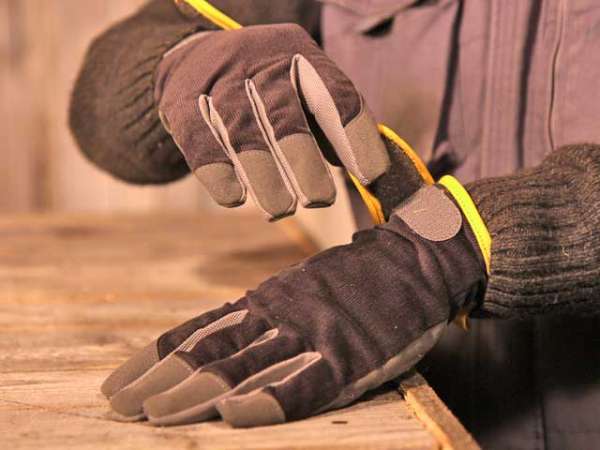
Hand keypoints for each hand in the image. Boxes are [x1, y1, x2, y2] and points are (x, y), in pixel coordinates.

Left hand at [101, 184, 485, 426]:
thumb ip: (264, 310)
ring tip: (156, 416)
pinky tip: (239, 415)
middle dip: (163, 382)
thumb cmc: (356, 277)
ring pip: (248, 366)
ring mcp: (315, 334)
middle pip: (211, 353)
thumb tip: (219, 334)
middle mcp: (281, 314)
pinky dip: (273, 400)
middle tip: (120, 406)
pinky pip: (308, 384)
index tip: (120, 382)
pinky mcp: (352, 354)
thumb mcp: (300, 285)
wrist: (417, 256)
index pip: (200, 332)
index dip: (158, 358)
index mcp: (268, 299)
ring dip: (199, 392)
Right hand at [155, 23, 389, 219]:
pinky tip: (235, 198)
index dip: (355, 138)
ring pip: (243, 132)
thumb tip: (369, 178)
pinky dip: (219, 173)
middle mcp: (260, 60)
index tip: (368, 177)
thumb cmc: (265, 89)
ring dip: (265, 176)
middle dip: (305, 162)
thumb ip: (332, 128)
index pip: (335, 95)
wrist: (194, 59)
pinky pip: (201, 142)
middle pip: (285, 114)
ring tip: (282, 209)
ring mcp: (218, 80)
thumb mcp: (302, 93)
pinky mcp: (183, 104)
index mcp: (301, 55)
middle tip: (319, 199)